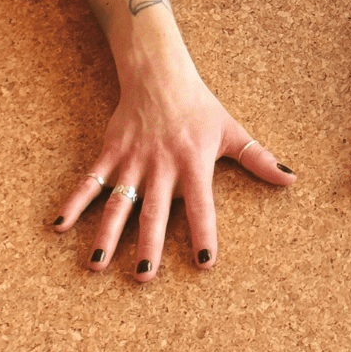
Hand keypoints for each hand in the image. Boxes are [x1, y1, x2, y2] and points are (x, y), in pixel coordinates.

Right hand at [52, 61, 294, 281]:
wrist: (159, 72)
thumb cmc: (199, 106)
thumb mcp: (231, 131)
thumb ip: (259, 159)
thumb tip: (291, 179)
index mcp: (193, 164)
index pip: (201, 207)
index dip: (204, 235)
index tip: (205, 264)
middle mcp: (161, 166)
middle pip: (155, 213)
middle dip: (149, 247)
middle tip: (143, 278)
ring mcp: (132, 161)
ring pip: (118, 204)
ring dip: (107, 235)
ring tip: (97, 266)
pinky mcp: (110, 153)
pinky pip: (89, 181)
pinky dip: (74, 203)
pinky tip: (59, 226)